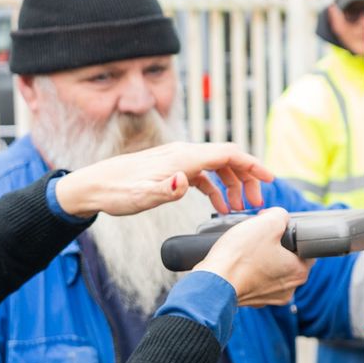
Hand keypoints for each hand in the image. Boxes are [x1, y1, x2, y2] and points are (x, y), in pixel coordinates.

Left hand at [55, 141, 271, 217]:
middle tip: (255, 204)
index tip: (270, 180)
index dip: (252, 165)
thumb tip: (185, 182)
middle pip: (227, 158)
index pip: (228, 153)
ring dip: (232, 185)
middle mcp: (183, 154)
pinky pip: (203, 174)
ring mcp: (178, 160)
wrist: (93, 186)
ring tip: (239, 209)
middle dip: (247, 178)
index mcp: (183, 158)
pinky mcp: (172, 169)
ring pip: (216, 166)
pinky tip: (218, 206)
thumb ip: (166, 190)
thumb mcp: (141, 196)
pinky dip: (216, 188)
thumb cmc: (116, 192)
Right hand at [200, 207, 307, 307]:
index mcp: (299, 272)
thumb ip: (281, 215)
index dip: (292, 233)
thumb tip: (279, 216)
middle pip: (288, 259)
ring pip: (271, 270)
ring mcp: (270, 297)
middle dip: (275, 245)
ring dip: (261, 259)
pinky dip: (249, 271)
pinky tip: (238, 262)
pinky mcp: (252, 300)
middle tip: (259, 236)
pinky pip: (255, 280)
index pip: (306, 248)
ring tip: (246, 249)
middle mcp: (289, 289)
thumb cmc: (239, 256)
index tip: (278, 229)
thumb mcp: (266, 223)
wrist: (212, 282)